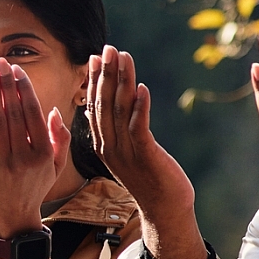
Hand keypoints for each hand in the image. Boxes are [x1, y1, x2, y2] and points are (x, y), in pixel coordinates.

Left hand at [0, 58, 69, 258]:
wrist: (14, 220)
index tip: (17, 70)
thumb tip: (53, 111)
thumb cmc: (35, 187)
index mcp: (44, 154)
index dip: (24, 88)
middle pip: (14, 112)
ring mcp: (4, 165)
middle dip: (7, 84)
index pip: (33, 112)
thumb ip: (59, 139)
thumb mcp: (55, 166)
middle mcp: (25, 158)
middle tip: (0, 63)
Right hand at [86, 46, 206, 258]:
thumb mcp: (128, 152)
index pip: (95, 106)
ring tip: (124, 58)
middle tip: (107, 49)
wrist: (164, 210)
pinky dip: (140, 107)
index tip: (95, 58)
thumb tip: (105, 107)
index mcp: (103, 144)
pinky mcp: (145, 156)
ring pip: (120, 111)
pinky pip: (139, 128)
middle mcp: (110, 146)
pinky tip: (142, 88)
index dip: (94, 81)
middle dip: (105, 74)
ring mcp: (126, 152)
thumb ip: (117, 129)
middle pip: (104, 104)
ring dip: (122, 82)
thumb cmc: (149, 179)